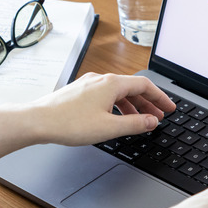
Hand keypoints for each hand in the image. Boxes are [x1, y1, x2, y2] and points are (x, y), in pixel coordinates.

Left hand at [29, 73, 175, 145]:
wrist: (37, 121)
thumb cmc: (68, 123)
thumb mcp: (108, 128)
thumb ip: (134, 124)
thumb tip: (152, 121)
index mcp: (111, 84)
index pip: (145, 85)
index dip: (160, 97)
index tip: (170, 108)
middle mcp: (101, 80)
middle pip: (132, 88)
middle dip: (148, 103)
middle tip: (159, 116)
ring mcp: (89, 85)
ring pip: (118, 92)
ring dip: (133, 106)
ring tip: (141, 121)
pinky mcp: (79, 92)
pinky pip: (106, 96)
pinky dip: (118, 106)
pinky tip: (117, 118)